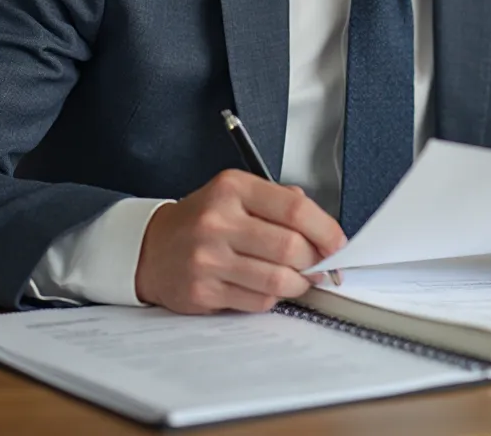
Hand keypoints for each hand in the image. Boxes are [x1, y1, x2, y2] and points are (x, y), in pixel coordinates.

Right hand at [135, 170, 345, 313]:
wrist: (151, 247)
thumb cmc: (203, 219)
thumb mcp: (238, 193)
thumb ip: (281, 202)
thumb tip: (323, 229)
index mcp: (233, 188)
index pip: (294, 210)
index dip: (325, 230)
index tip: (338, 244)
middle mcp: (219, 221)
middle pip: (290, 248)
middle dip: (315, 262)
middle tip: (320, 265)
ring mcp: (208, 258)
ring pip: (277, 281)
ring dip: (298, 284)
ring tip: (298, 278)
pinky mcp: (203, 291)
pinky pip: (257, 302)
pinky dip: (272, 298)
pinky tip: (266, 286)